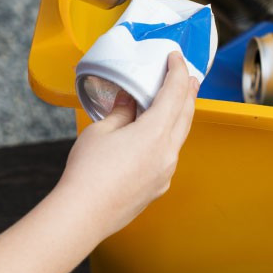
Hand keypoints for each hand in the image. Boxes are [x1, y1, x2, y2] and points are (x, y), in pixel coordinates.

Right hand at [56, 51, 198, 239]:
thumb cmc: (88, 172)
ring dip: (179, 117)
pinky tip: (154, 138)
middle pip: (186, 115)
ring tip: (174, 104)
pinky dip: (167, 140)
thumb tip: (130, 101)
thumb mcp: (101, 131)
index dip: (177, 72)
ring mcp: (165, 173)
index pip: (174, 94)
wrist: (84, 214)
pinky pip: (168, 156)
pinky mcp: (157, 187)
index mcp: (155, 133)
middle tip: (189, 76)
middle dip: (188, 93)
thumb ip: (122, 113)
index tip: (176, 58)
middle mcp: (168, 153)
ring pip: (179, 137)